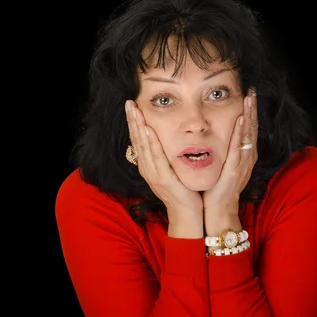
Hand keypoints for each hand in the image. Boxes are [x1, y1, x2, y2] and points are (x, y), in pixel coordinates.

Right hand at [125, 100, 202, 216]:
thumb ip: (166, 155)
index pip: (138, 140)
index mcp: (148, 165)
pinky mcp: (163, 178)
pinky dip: (151, 142)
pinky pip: (156, 157)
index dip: (133, 122)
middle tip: (129, 102)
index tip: (131, 106)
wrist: (187, 213)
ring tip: (135, 110)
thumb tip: (163, 138)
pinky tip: (148, 129)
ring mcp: (154, 174)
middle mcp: (147, 168)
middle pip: (136, 140)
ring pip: (143, 146)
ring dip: (138, 126)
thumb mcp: (171, 169)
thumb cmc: (182, 191)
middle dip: (132, 120)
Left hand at [202, 89, 257, 214]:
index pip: (248, 128)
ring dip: (249, 115)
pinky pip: (239, 148)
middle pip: (252, 127)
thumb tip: (216, 135)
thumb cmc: (219, 188)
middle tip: (252, 89)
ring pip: (248, 134)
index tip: (248, 94)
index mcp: (244, 155)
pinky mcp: (235, 169)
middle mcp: (247, 156)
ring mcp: (243, 162)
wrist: (219, 208)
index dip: (249, 111)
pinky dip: (240, 133)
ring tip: (249, 98)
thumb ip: (224, 151)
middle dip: (252, 107)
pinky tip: (240, 120)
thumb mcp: (223, 165)